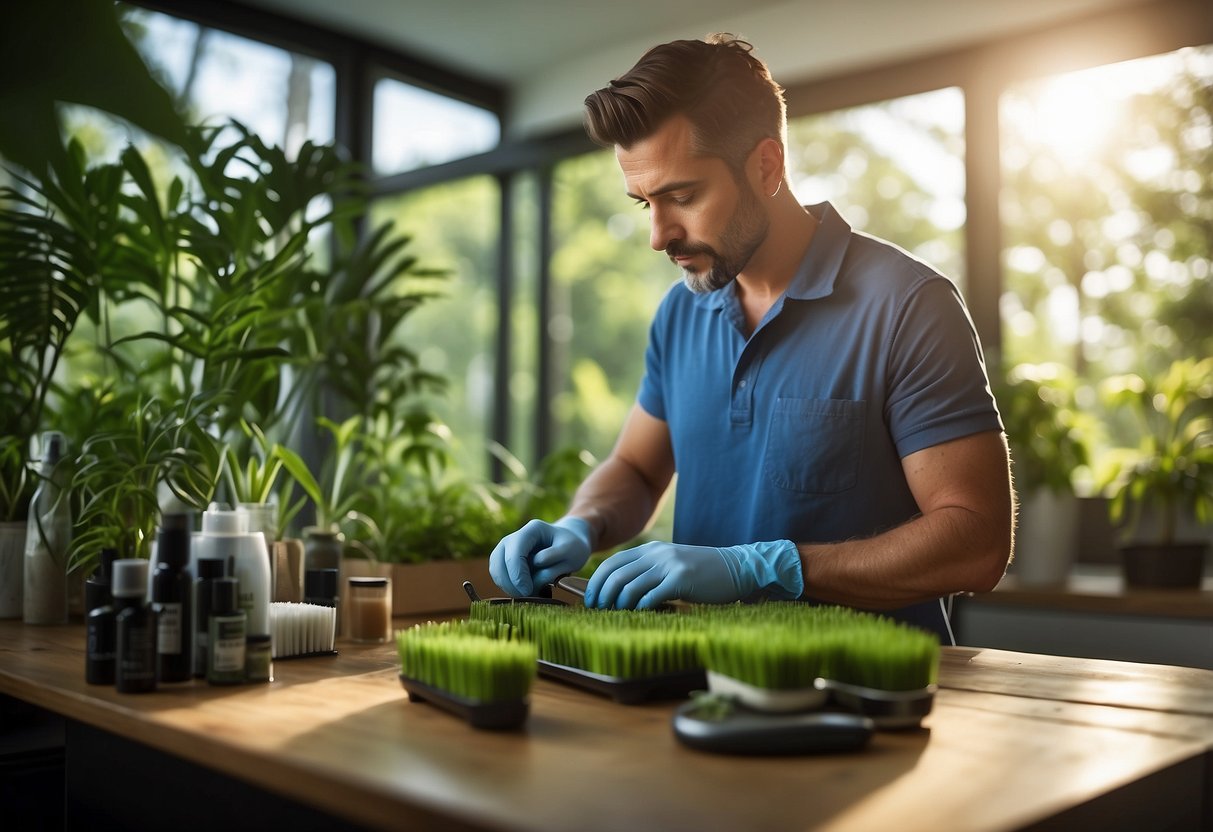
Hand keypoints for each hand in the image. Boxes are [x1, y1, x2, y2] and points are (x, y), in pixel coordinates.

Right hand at [489, 517, 592, 596]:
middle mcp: (515, 537)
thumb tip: (534, 564)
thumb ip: (554, 558)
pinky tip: (523, 591)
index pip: (515, 552)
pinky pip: (499, 575)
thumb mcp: (572, 550)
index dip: (518, 574)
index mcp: (532, 530)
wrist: (570, 543)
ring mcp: (507, 548)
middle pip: (500, 561)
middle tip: (527, 596)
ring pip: (496, 569)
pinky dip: (507, 586)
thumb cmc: (572, 546)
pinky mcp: (505, 560)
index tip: (528, 590)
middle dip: (511, 583)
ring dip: (507, 586)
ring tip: (527, 594)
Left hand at [584, 539, 803, 609]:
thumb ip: (649, 572)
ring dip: (618, 604)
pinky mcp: (682, 579)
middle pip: (616, 574)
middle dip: (602, 595)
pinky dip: (641, 608)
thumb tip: (621, 593)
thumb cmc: (703, 573)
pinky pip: (652, 595)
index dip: (597, 581)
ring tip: (615, 616)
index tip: (591, 599)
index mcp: (652, 550)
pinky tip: (639, 616)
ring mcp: (669, 565)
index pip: (613, 562)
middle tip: (598, 611)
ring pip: (630, 586)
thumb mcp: (672, 565)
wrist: (737, 567)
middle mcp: (657, 554)